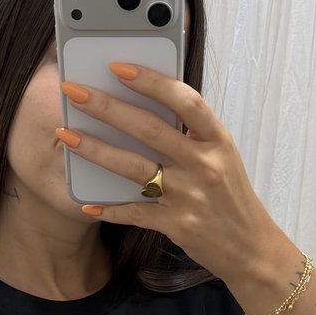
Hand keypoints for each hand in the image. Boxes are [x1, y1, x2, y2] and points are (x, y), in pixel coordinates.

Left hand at [56, 63, 278, 281]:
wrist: (250, 247)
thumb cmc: (230, 197)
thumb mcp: (222, 156)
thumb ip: (191, 134)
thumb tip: (145, 104)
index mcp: (217, 140)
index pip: (185, 100)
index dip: (151, 81)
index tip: (118, 67)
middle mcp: (204, 165)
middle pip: (149, 129)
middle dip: (106, 107)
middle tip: (73, 92)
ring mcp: (189, 195)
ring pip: (134, 168)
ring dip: (95, 150)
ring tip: (66, 135)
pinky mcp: (177, 224)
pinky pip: (134, 212)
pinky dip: (109, 209)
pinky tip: (87, 203)